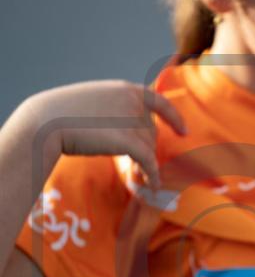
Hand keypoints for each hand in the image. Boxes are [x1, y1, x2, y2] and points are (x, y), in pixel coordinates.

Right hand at [23, 80, 186, 187]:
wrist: (46, 122)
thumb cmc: (62, 114)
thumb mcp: (94, 102)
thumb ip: (115, 110)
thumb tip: (130, 129)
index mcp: (126, 89)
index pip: (159, 102)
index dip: (174, 118)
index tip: (184, 132)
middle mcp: (134, 102)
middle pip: (151, 132)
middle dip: (144, 150)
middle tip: (135, 168)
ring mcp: (132, 120)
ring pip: (147, 148)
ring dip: (144, 164)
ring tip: (135, 176)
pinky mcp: (129, 141)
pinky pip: (149, 162)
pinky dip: (153, 176)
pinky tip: (153, 187)